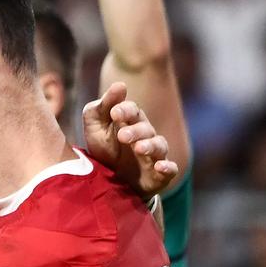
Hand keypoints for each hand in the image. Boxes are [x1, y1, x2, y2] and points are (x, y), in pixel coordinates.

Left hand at [82, 82, 177, 197]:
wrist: (109, 181)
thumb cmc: (104, 148)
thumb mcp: (95, 127)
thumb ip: (101, 107)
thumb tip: (120, 85)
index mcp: (130, 121)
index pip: (132, 110)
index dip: (125, 110)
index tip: (114, 113)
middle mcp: (145, 135)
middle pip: (145, 128)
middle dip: (135, 130)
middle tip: (122, 136)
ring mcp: (154, 155)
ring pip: (159, 146)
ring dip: (150, 146)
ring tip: (139, 148)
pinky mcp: (159, 175)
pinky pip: (170, 170)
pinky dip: (168, 168)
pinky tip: (160, 167)